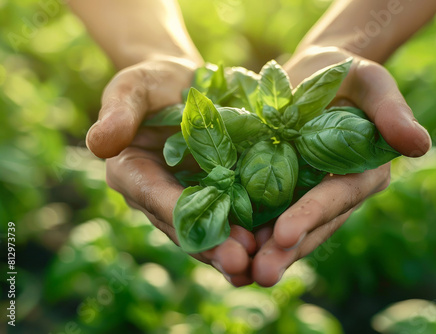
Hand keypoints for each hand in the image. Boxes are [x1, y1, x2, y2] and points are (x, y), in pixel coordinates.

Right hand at [86, 57, 256, 286]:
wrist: (183, 85)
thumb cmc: (153, 82)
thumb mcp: (133, 86)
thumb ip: (118, 110)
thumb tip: (99, 144)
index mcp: (131, 172)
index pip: (155, 197)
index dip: (182, 218)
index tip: (211, 235)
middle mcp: (156, 195)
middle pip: (183, 225)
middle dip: (212, 246)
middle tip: (243, 264)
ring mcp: (184, 199)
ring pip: (206, 231)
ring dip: (231, 249)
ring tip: (260, 262)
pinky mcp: (211, 195)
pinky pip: (228, 217)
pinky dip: (247, 233)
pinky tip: (271, 244)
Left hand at [251, 47, 431, 286]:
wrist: (311, 73)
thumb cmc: (346, 73)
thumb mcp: (370, 81)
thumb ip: (391, 111)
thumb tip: (419, 144)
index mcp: (361, 172)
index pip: (338, 198)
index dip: (312, 216)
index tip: (284, 234)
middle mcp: (334, 192)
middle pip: (311, 226)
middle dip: (286, 250)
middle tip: (260, 275)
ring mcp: (304, 195)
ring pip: (285, 230)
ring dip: (262, 253)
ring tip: (237, 273)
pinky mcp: (278, 191)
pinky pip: (262, 215)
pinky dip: (246, 233)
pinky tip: (224, 250)